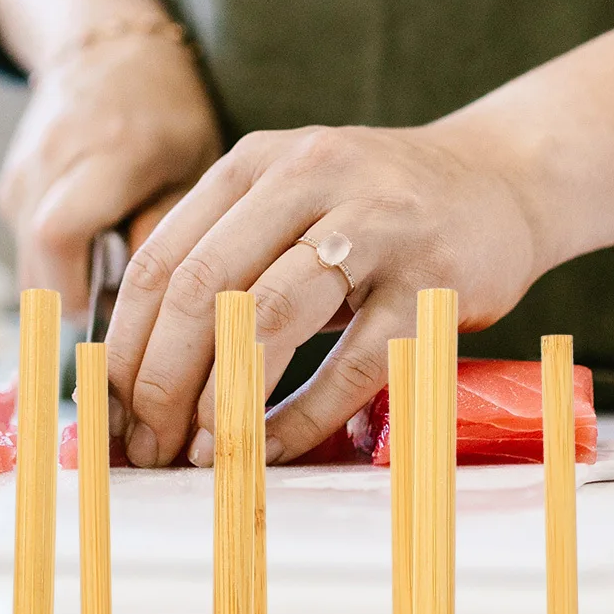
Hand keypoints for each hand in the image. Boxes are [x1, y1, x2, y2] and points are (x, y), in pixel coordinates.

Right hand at [0, 33, 221, 313]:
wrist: (108, 50)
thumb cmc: (167, 111)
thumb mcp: (195, 164)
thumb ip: (169, 231)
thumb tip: (145, 302)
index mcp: (112, 149)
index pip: (59, 234)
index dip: (80, 288)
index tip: (120, 310)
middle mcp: (53, 158)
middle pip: (37, 262)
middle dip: (79, 300)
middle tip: (126, 303)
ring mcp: (22, 171)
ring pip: (28, 265)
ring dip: (68, 285)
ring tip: (115, 267)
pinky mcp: (8, 186)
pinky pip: (26, 249)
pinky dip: (57, 263)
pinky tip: (94, 244)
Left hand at [103, 119, 546, 465]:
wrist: (502, 180)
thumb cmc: (377, 208)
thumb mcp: (292, 198)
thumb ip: (225, 253)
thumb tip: (141, 364)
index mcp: (258, 162)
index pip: (161, 259)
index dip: (126, 345)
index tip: (111, 409)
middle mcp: (311, 178)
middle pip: (202, 287)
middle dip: (160, 380)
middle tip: (147, 443)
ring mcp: (376, 226)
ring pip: (268, 318)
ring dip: (221, 399)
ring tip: (200, 451)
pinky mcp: (433, 281)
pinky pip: (352, 363)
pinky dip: (300, 416)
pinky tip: (270, 448)